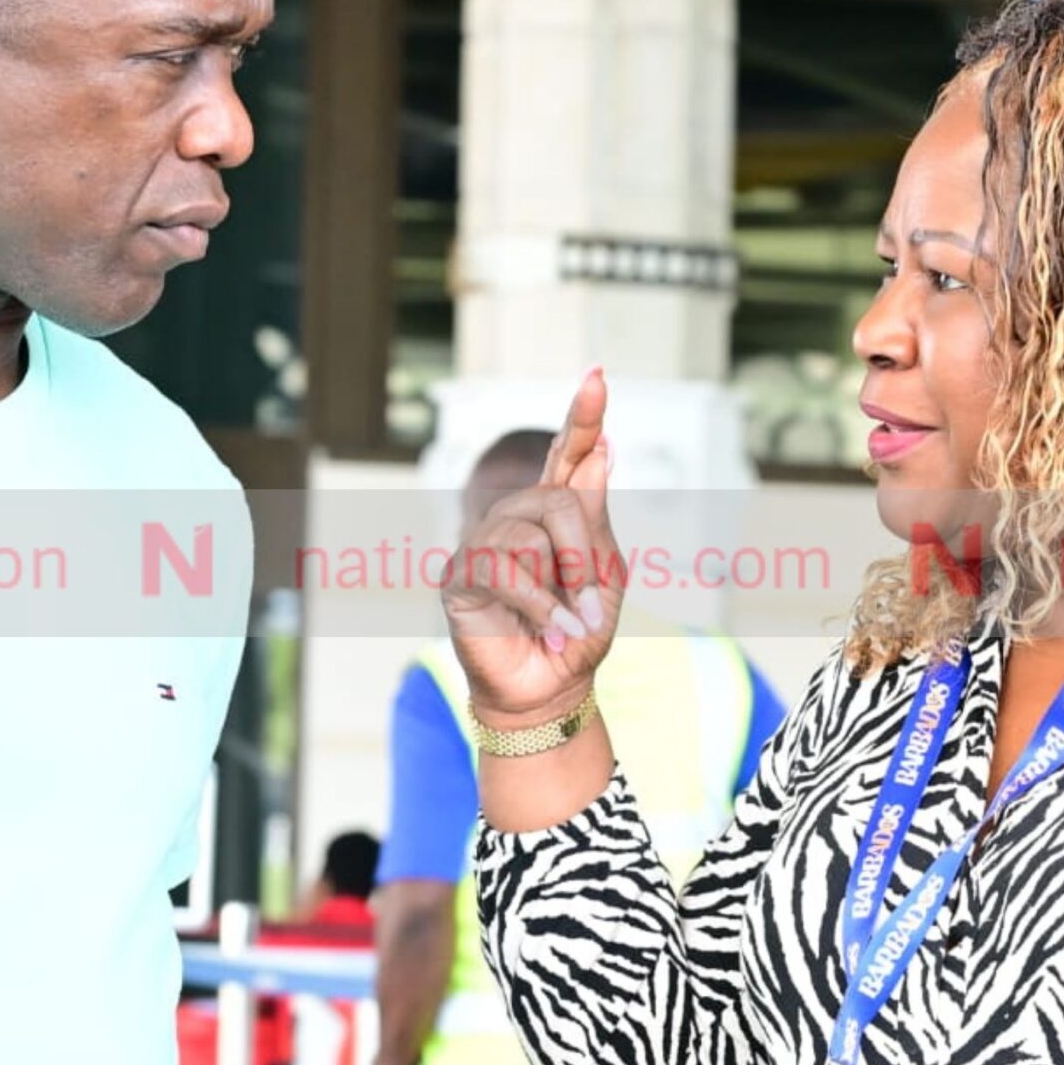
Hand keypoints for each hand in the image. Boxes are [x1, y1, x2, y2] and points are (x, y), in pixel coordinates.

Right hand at [442, 368, 625, 724]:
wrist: (549, 689)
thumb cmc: (577, 633)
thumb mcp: (603, 575)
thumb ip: (595, 517)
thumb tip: (602, 450)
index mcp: (556, 513)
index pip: (568, 455)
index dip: (582, 417)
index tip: (598, 375)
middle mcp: (517, 517)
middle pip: (559, 501)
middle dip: (584, 555)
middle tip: (592, 603)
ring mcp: (484, 541)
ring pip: (532, 537)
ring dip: (564, 590)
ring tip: (570, 626)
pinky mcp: (460, 574)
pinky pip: (505, 570)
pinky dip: (541, 606)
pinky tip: (553, 631)